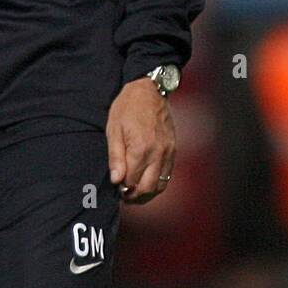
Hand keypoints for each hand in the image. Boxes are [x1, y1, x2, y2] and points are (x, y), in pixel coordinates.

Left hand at [106, 77, 175, 203]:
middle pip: (148, 187)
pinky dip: (157, 183)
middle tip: (123, 195)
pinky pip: (167, 175)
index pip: (132, 180)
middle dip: (135, 196)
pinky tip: (146, 181)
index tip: (115, 187)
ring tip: (133, 192)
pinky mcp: (173, 150)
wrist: (149, 91)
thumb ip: (115, 156)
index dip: (122, 188)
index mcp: (141, 149)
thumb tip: (116, 180)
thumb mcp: (113, 129)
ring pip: (160, 184)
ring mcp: (168, 153)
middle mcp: (158, 154)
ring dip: (147, 193)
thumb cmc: (127, 108)